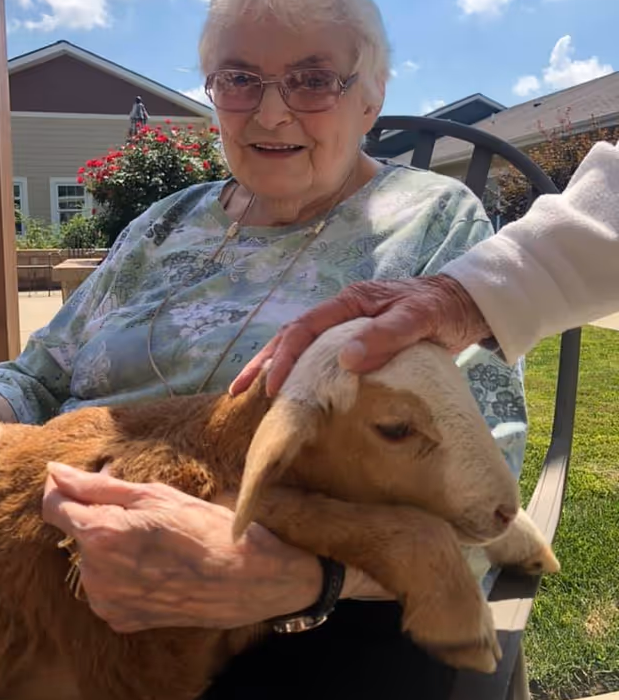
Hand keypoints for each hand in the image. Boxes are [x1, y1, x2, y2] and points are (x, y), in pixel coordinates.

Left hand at [43, 463, 322, 632]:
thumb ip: (98, 485)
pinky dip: (123, 574)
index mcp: (101, 535)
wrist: (247, 580)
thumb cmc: (207, 528)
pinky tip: (157, 567)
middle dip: (101, 515)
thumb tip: (54, 471)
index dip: (64, 488)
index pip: (54, 506)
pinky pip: (107, 588)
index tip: (84, 481)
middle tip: (145, 511)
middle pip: (79, 532)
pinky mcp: (122, 620)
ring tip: (158, 542)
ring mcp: (107, 602)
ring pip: (93, 560)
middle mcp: (95, 574)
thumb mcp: (156, 495)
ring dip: (113, 546)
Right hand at [230, 275, 491, 397]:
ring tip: (250, 396)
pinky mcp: (357, 344)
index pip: (304, 328)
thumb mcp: (417, 319)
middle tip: (237, 391)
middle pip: (291, 337)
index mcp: (349, 303)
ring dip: (275, 369)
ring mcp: (346, 329)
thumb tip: (345, 358)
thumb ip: (385, 335)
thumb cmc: (439, 309)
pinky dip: (301, 375)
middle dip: (263, 363)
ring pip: (301, 348)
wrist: (463, 305)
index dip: (284, 357)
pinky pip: (320, 359)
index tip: (272, 387)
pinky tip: (293, 394)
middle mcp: (341, 315)